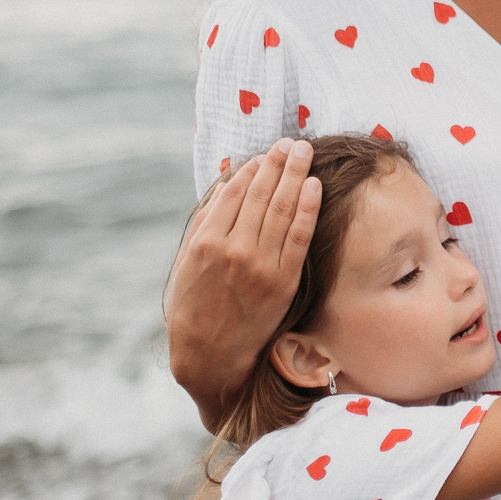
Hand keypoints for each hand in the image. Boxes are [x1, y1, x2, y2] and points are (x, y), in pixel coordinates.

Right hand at [164, 139, 320, 417]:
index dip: (253, 169)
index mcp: (206, 241)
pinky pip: (300, 236)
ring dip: (295, 175)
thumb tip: (227, 187)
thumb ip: (205, 223)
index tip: (265, 154)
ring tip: (304, 152)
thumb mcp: (186, 263)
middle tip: (292, 142)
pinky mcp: (283, 281)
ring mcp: (261, 265)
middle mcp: (233, 248)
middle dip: (278, 162)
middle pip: (262, 193)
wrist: (211, 356)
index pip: (234, 192)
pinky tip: (314, 186)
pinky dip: (308, 208)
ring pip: (282, 208)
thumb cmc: (193, 308)